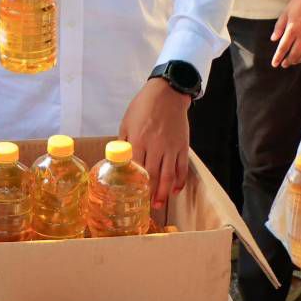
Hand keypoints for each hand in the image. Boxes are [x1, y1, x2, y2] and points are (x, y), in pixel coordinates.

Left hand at [120, 78, 191, 209]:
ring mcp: (171, 147)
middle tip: (147, 207)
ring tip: (160, 204)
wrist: (167, 93)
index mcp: (139, 140)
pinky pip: (182, 167)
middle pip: (153, 176)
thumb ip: (123, 142)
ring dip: (165, 192)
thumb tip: (118, 160)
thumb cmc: (143, 107)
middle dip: (150, 193)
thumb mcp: (126, 122)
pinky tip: (176, 190)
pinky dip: (180, 181)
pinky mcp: (182, 146)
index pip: (136, 168)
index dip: (135, 184)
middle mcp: (156, 146)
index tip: (132, 196)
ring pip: (169, 175)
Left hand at [270, 0, 300, 67]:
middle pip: (294, 53)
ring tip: (291, 63)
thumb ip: (279, 26)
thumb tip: (274, 39)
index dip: (278, 57)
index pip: (283, 48)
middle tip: (283, 65)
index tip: (274, 64)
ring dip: (297, 60)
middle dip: (287, 61)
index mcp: (292, 30)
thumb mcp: (286, 12)